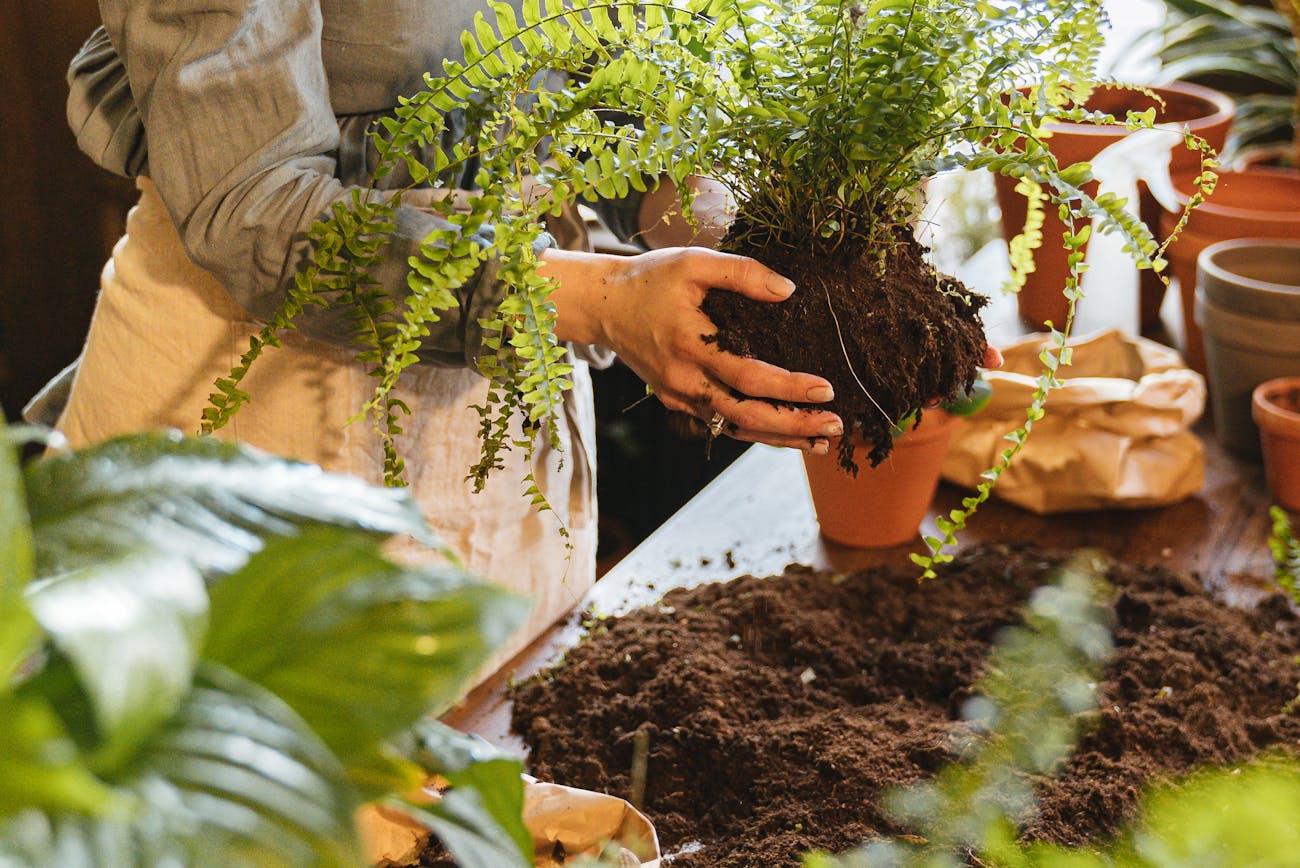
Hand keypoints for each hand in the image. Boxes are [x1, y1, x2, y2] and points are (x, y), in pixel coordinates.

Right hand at [544, 246, 842, 453]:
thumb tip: (788, 290)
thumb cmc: (650, 278)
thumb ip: (742, 272)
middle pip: (745, 415)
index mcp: (690, 344)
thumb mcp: (693, 262)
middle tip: (835, 428)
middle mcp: (683, 378)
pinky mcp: (675, 399)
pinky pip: (719, 422)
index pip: (748, 376)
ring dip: (778, 437)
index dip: (788, 388)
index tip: (826, 390)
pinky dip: (753, 430)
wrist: (602, 305)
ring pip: (733, 427)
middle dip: (793, 426)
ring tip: (819, 442)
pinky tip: (783, 433)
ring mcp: (677, 394)